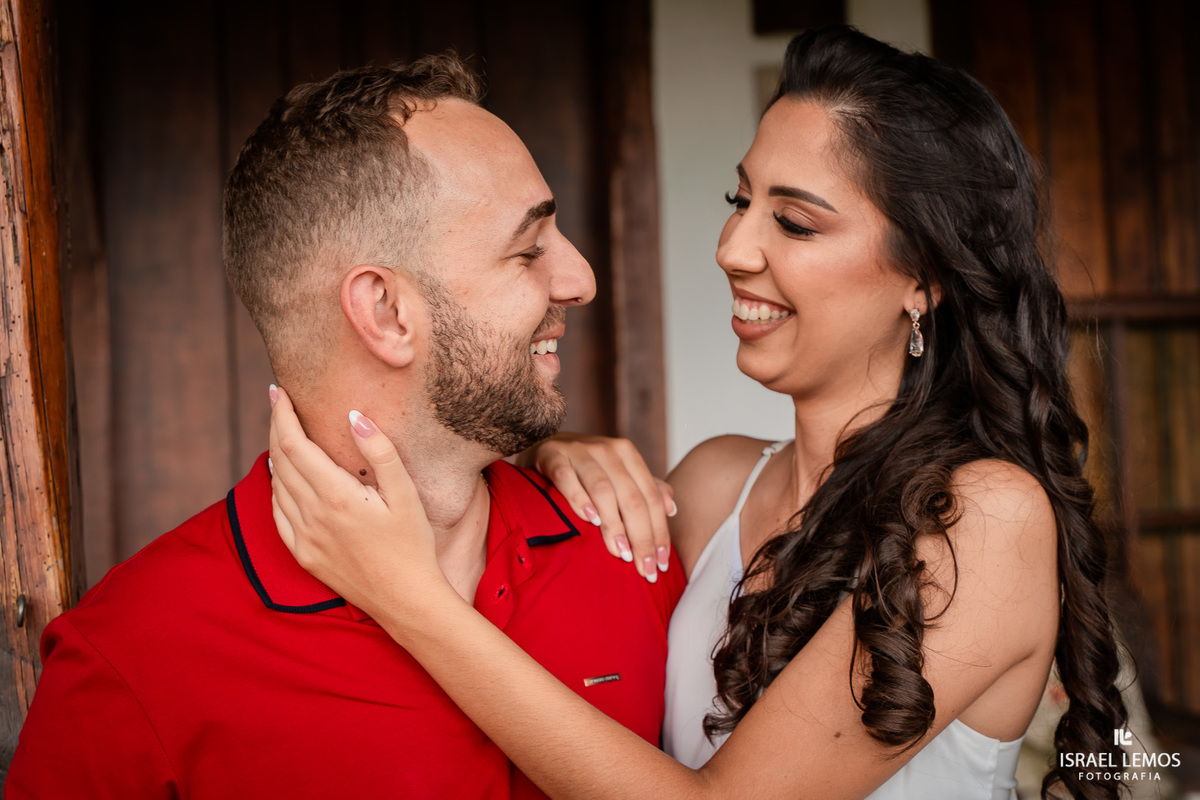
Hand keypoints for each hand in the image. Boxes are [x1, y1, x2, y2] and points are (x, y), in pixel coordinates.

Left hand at [268, 385, 447, 620]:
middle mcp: (312, 516)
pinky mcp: (304, 555)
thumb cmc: (413, 545)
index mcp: (335, 496)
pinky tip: (282, 477)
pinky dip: (276, 488)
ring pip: (276, 486)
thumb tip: (353, 416)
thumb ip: (380, 452)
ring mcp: (304, 538)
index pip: (295, 445)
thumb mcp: (406, 494)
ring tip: (283, 433)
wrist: (406, 600)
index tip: (279, 392)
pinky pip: (278, 514)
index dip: (283, 415)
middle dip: (276, 427)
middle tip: (278, 402)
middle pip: (280, 460)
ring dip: (275, 455)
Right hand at [527, 434, 674, 581]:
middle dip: (641, 537)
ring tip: (620, 552)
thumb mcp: (618, 474)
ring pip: (603, 490)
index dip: (659, 532)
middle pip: (631, 497)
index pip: (650, 497)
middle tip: (644, 568)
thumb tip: (672, 510)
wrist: (542, 447)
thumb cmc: (585, 468)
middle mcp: (606, 450)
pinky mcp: (552, 455)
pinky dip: (578, 499)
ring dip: (614, 524)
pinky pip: (567, 478)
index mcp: (627, 454)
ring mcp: (579, 450)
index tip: (662, 563)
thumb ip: (645, 489)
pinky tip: (588, 520)